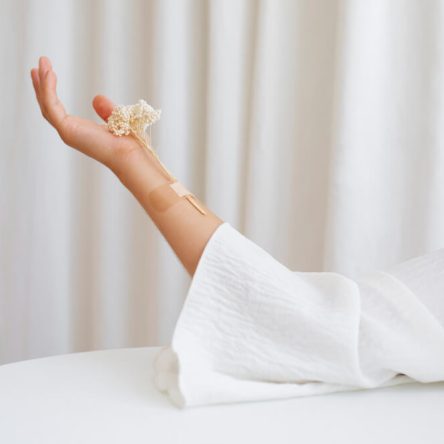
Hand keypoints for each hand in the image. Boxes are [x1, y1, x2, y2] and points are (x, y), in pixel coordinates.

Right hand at [30, 56, 146, 174]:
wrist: (130, 154)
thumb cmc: (127, 142)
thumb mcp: (115, 119)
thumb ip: (105, 109)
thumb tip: (96, 98)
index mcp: (79, 131)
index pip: (57, 110)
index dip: (50, 92)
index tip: (48, 73)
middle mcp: (70, 133)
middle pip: (48, 106)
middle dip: (41, 85)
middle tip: (37, 65)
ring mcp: (66, 133)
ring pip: (47, 105)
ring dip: (42, 83)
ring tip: (42, 62)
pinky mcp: (67, 131)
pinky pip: (52, 106)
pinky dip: (48, 89)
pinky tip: (50, 73)